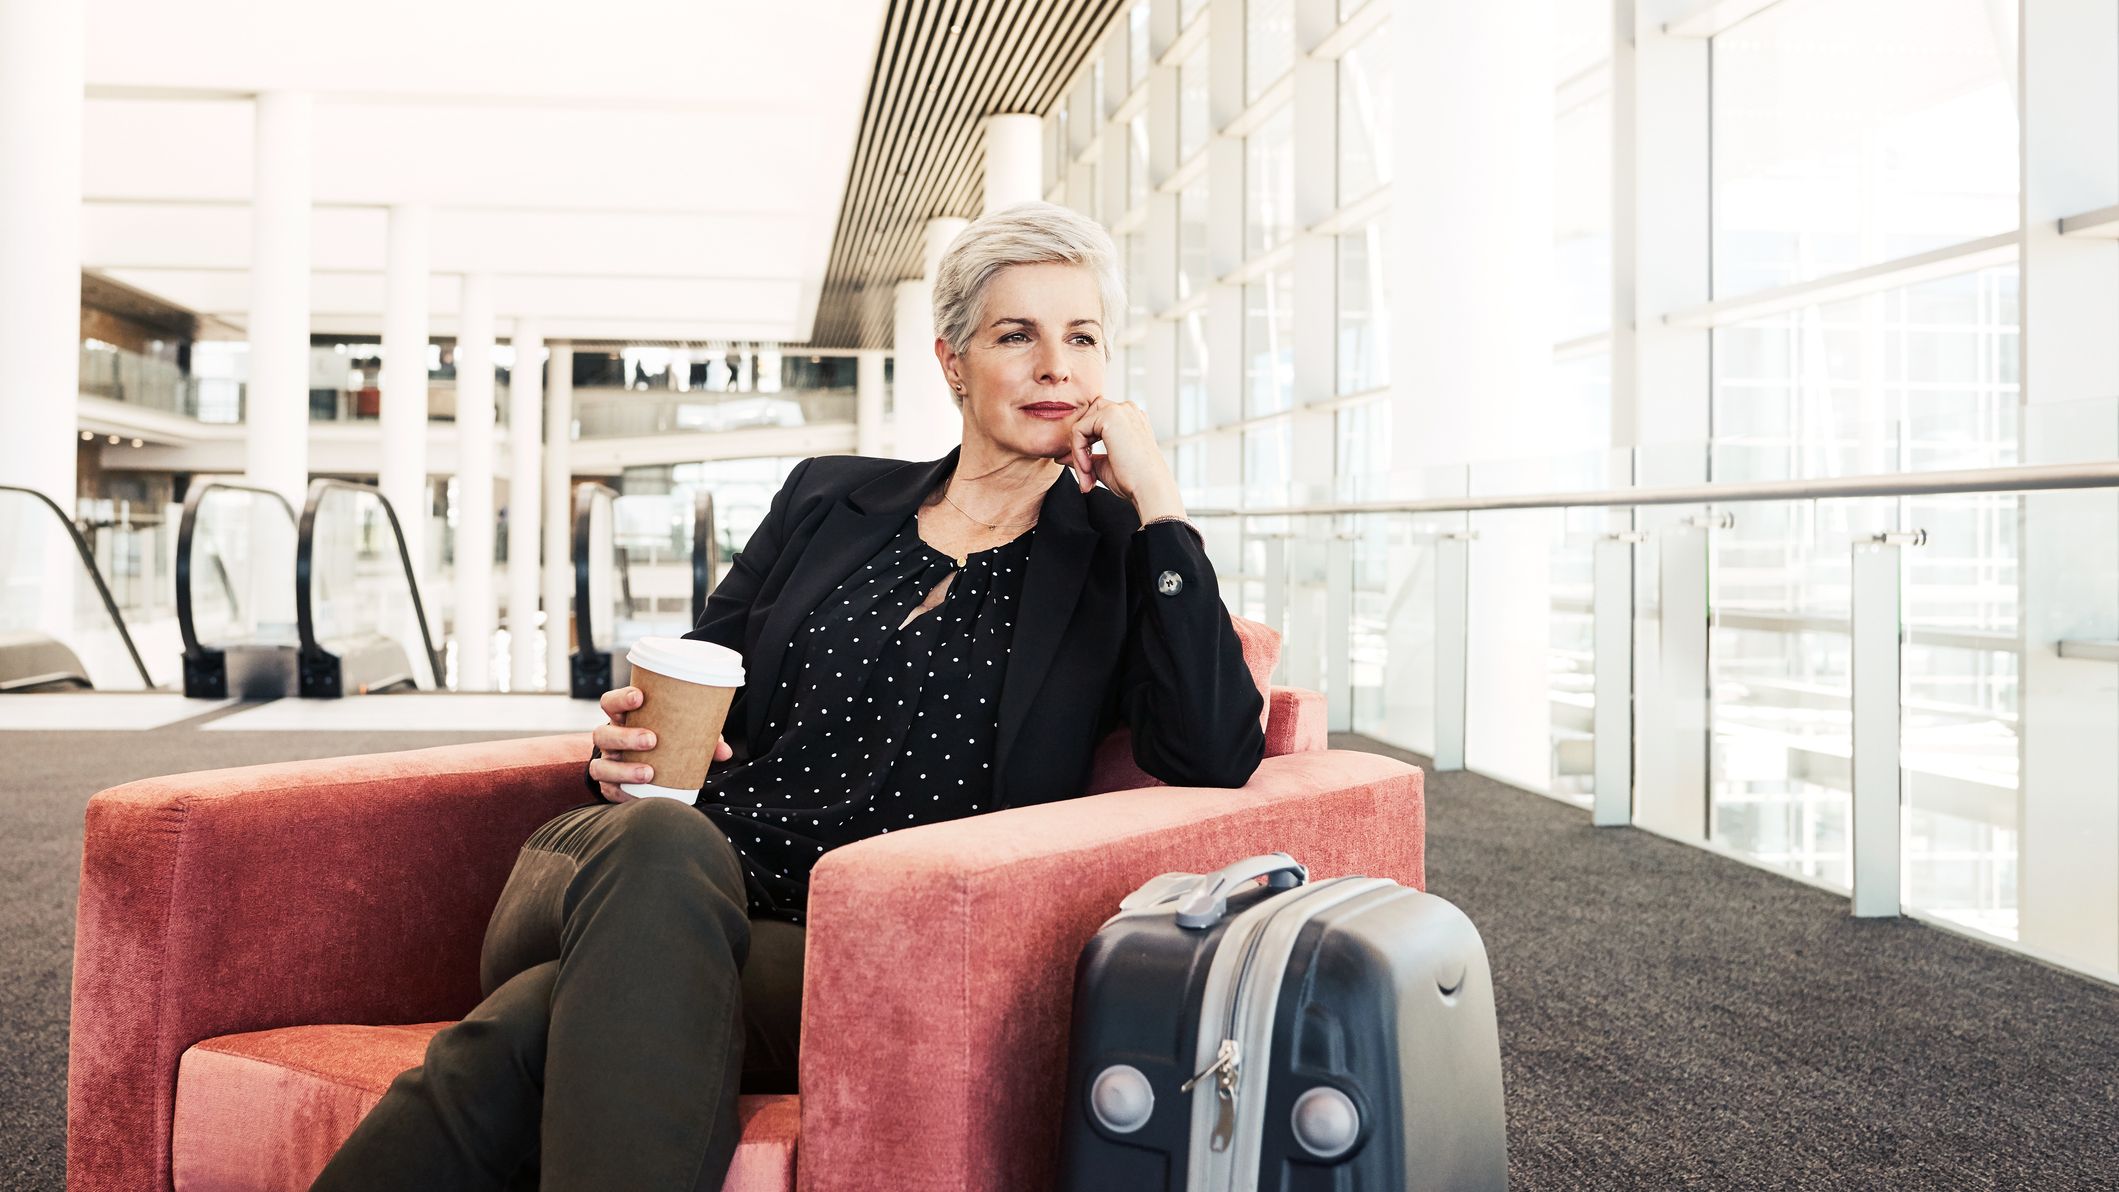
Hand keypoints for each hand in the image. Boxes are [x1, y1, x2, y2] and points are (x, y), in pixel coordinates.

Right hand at [588, 685, 731, 802]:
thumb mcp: (681, 735)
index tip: (640, 697)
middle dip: (626, 736)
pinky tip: (636, 796)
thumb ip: (703, 739)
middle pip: (603, 733)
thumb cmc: (665, 742)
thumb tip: (725, 751)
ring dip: (623, 769)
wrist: (645, 769)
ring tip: (648, 773)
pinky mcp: (609, 785)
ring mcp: (607, 763)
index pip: (610, 703)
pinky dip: (622, 793)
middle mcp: (610, 739)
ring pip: (600, 765)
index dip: (621, 698)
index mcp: (624, 719)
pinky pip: (608, 790)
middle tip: (652, 740)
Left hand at [1065, 398, 1185, 521]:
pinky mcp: (1110, 415)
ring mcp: (1119, 410)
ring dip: (1077, 453)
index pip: (1094, 423)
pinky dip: (1077, 453)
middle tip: (1086, 477)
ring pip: (1080, 426)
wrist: (1149, 488)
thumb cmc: (1133, 481)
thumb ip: (1085, 457)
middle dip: (1079, 448)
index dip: (1085, 448)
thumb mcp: (1103, 466)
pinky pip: (1078, 431)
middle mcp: (1126, 410)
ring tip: (1088, 477)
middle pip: (1086, 420)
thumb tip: (1061, 457)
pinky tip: (1089, 470)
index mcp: (1129, 420)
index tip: (1088, 476)